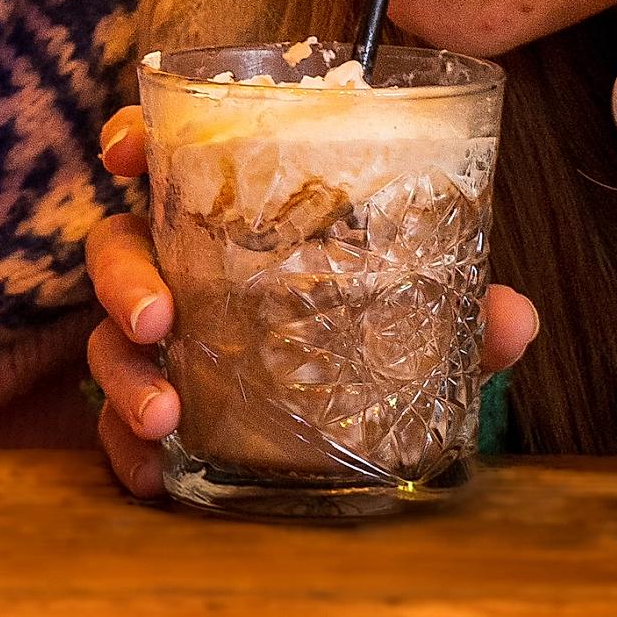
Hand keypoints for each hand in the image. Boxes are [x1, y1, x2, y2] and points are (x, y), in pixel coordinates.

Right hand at [80, 104, 541, 500]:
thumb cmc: (363, 328)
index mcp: (224, 216)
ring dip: (125, 377)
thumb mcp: (414, 313)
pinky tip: (154, 475)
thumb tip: (511, 317)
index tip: (126, 154)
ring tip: (165, 416)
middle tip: (158, 320)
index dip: (132, 141)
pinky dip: (128, 451)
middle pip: (117, 247)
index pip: (163, 157)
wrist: (353, 423)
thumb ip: (458, 309)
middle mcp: (175, 268)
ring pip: (106, 340)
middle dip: (124, 279)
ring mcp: (156, 341)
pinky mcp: (152, 407)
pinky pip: (113, 426)